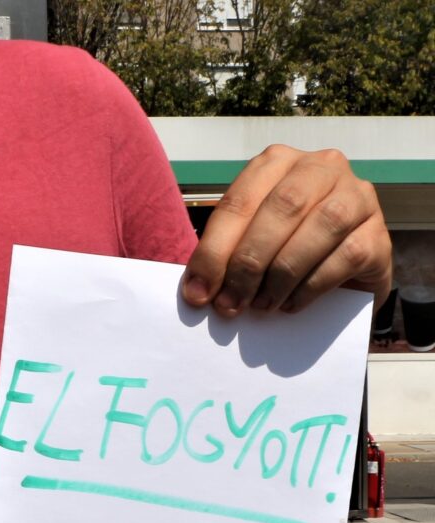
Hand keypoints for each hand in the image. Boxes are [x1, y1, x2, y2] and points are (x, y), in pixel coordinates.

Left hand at [181, 145, 391, 314]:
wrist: (340, 272)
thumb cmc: (283, 248)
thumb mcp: (248, 240)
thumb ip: (223, 253)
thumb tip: (197, 292)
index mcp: (278, 162)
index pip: (240, 201)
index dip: (214, 250)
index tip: (198, 292)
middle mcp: (322, 168)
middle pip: (282, 208)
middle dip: (248, 263)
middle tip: (229, 303)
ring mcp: (358, 197)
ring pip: (318, 229)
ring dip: (280, 276)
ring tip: (260, 305)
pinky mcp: (380, 234)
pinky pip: (346, 257)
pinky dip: (310, 286)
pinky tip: (290, 304)